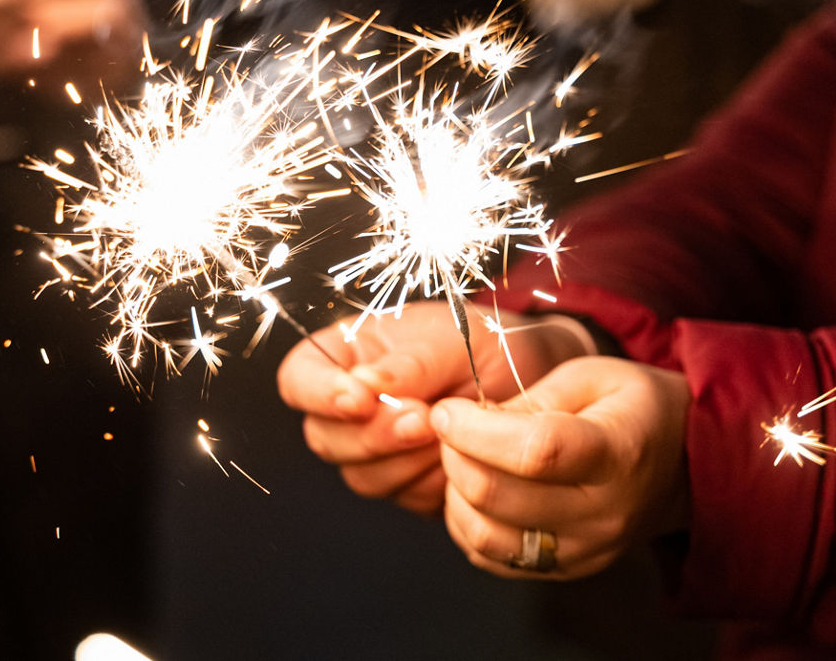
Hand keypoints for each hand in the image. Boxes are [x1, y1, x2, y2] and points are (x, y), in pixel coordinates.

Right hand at [277, 301, 594, 514]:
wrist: (536, 379)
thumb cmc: (489, 343)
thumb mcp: (454, 338)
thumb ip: (411, 364)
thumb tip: (366, 385)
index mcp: (348, 355)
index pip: (300, 378)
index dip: (319, 394)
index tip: (360, 399)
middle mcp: (352, 405)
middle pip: (324, 438)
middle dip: (372, 435)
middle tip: (422, 419)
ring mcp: (377, 449)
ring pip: (361, 476)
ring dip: (405, 461)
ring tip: (447, 433)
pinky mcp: (409, 483)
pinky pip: (405, 498)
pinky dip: (433, 481)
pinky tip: (459, 455)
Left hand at [433, 356, 690, 579]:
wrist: (683, 466)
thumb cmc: (633, 410)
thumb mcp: (593, 376)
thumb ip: (532, 397)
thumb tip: (470, 421)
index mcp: (616, 453)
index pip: (535, 452)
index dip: (476, 431)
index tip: (448, 410)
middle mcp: (602, 513)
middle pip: (498, 496)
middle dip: (454, 454)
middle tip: (452, 427)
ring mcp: (584, 550)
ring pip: (485, 535)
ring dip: (454, 492)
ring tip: (462, 458)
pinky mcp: (565, 570)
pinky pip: (491, 558)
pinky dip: (465, 523)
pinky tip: (474, 490)